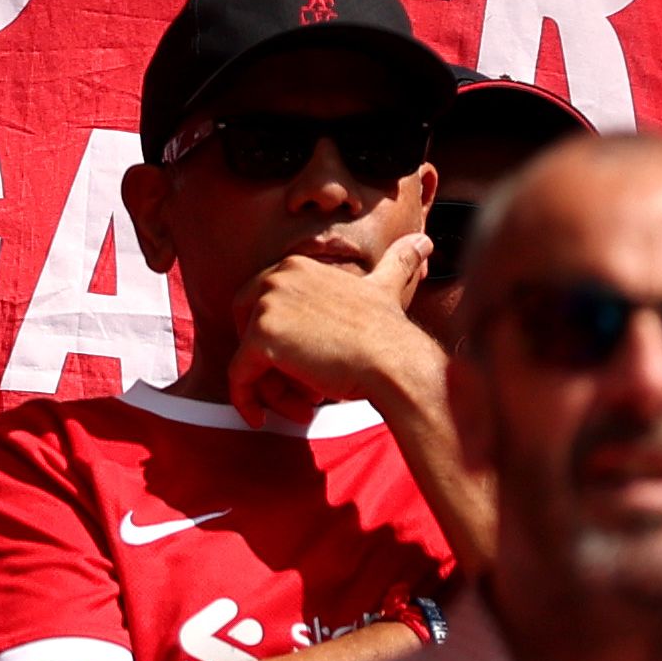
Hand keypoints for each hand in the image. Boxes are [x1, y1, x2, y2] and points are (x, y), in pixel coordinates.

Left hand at [231, 229, 438, 427]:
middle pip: (248, 333)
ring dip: (271, 389)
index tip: (303, 367)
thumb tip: (424, 240)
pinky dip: (246, 400)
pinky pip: (238, 377)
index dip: (278, 343)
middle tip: (303, 391)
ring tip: (303, 406)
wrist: (393, 362)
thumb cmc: (388, 335)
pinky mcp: (258, 339)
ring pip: (248, 360)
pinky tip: (260, 419)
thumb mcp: (387, 287)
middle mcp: (275, 278)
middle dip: (269, 366)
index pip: (261, 311)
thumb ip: (398, 262)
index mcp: (294, 267)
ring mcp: (265, 306)